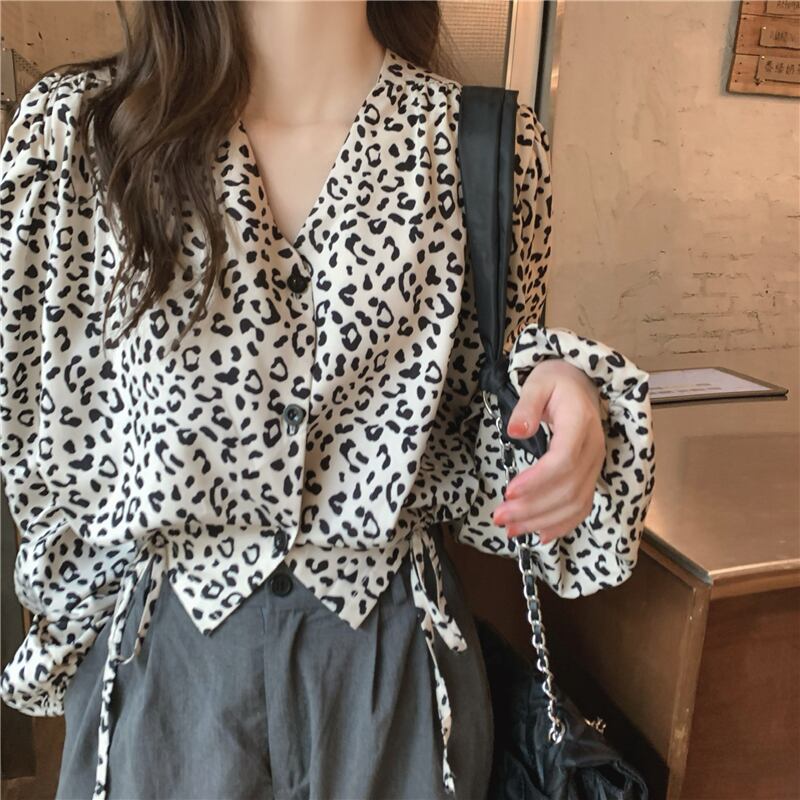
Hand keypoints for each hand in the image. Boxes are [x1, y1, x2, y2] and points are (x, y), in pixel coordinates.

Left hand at [491, 359, 605, 543]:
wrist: (580, 383)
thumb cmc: (556, 381)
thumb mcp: (538, 382)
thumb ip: (527, 405)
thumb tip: (516, 430)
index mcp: (580, 423)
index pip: (563, 460)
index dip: (537, 481)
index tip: (508, 491)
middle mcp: (593, 448)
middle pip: (567, 489)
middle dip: (532, 508)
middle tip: (499, 516)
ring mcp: (595, 465)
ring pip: (574, 504)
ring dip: (541, 521)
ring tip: (510, 529)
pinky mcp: (589, 475)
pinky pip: (581, 507)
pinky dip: (561, 525)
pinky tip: (538, 535)